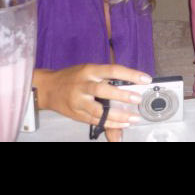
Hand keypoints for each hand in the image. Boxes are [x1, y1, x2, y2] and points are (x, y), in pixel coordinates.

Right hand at [34, 64, 152, 137]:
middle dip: (122, 95)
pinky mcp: (76, 114)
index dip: (130, 74)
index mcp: (90, 70)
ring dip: (118, 115)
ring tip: (133, 118)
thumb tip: (132, 85)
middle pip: (103, 90)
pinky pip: (95, 120)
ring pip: (98, 110)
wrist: (48, 88)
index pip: (113, 70)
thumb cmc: (74, 77)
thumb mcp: (90, 71)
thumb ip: (108, 78)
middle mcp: (83, 85)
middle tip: (138, 99)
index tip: (146, 79)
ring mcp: (78, 101)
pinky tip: (123, 124)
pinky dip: (110, 123)